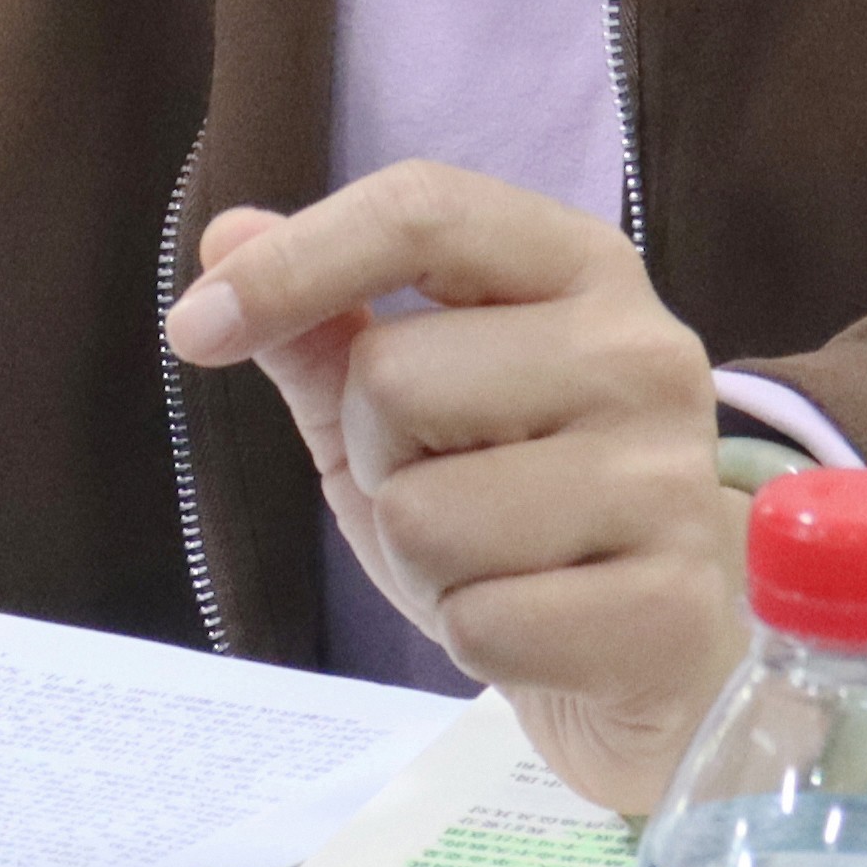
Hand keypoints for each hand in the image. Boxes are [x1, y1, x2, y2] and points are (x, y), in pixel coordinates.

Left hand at [161, 162, 749, 811]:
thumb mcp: (412, 412)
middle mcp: (643, 352)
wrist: (672, 654)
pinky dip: (474, 640)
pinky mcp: (669, 608)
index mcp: (581, 270)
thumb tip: (225, 235)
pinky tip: (541, 628)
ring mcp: (668, 481)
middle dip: (381, 461)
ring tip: (501, 565)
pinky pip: (479, 625)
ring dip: (424, 566)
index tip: (194, 329)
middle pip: (393, 380)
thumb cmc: (527, 511)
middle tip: (456, 491)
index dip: (293, 263)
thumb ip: (325, 326)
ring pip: (425, 517)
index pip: (422, 211)